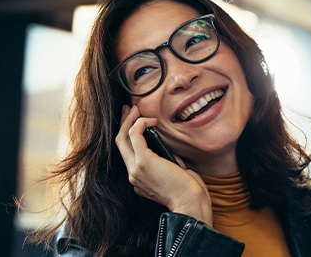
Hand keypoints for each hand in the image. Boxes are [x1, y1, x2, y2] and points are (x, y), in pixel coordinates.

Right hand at [115, 105, 212, 225]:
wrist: (190, 203)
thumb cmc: (188, 190)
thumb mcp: (173, 174)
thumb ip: (166, 164)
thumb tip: (169, 153)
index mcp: (139, 179)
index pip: (128, 154)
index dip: (129, 136)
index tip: (135, 122)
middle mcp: (133, 175)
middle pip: (120, 143)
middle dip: (123, 123)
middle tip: (128, 109)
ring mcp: (135, 169)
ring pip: (123, 138)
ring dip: (129, 120)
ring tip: (136, 108)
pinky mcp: (143, 161)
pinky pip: (135, 135)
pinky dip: (141, 123)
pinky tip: (151, 119)